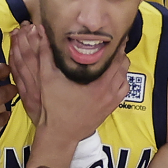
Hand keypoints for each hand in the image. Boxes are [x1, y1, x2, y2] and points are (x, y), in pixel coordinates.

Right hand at [11, 24, 128, 141]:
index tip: (115, 34)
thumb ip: (45, 54)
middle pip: (124, 65)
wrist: (60, 134)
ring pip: (126, 77)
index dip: (117, 44)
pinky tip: (111, 75)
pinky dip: (121, 80)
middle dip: (119, 53)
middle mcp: (110, 92)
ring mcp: (112, 101)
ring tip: (111, 57)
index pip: (116, 58)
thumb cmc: (53, 107)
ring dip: (121, 66)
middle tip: (112, 43)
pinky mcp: (111, 108)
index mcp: (98, 84)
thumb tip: (42, 34)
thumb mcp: (47, 78)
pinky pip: (123, 89)